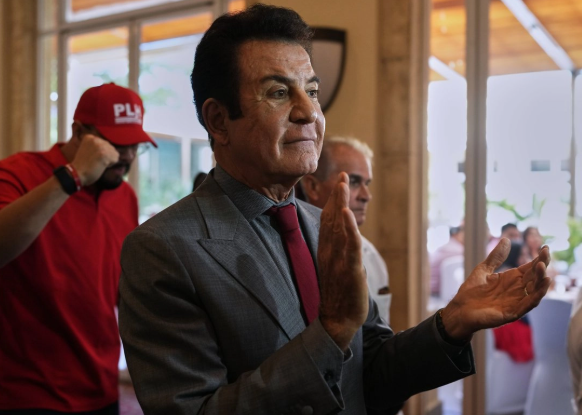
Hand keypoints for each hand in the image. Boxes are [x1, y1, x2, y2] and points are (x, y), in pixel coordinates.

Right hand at [70, 134, 118, 185]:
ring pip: (114, 153)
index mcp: (89, 137)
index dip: (101, 152)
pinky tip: (101, 166)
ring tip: (98, 163)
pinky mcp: (105, 153)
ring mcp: (100, 146)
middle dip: (106, 156)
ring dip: (109, 160)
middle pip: (111, 147)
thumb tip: (111, 148)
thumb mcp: (88, 149)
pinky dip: (111, 164)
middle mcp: (95, 139)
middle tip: (95, 161)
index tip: (92, 157)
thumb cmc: (82, 165)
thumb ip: (97, 146)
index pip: (105, 144)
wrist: (76, 173)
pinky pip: (116, 158)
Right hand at [318, 172, 367, 349]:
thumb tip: (343, 234)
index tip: (339, 182)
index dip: (334, 201)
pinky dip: (348, 228)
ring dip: (341, 205)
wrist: (337, 319)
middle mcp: (330, 251)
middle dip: (337, 196)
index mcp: (327, 250)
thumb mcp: (335, 267)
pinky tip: (347, 214)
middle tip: (342, 176)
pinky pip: (350, 245)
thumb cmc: (339, 293)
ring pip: (339, 227)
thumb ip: (337, 249)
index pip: (328, 220)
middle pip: (332, 219)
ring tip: (342, 186)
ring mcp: (338, 260)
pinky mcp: (349, 269)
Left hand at [442, 238, 550, 341]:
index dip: (538, 259)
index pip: (530, 268)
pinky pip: (528, 305)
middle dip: (541, 266)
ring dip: (541, 280)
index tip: (545, 248)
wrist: (460, 309)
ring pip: (535, 291)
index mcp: (512, 279)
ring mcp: (516, 302)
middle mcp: (517, 290)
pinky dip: (536, 296)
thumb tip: (506, 239)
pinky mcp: (512, 313)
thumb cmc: (471, 291)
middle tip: (545, 253)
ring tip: (541, 266)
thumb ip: (496, 256)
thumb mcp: (484, 269)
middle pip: (535, 278)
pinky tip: (542, 285)